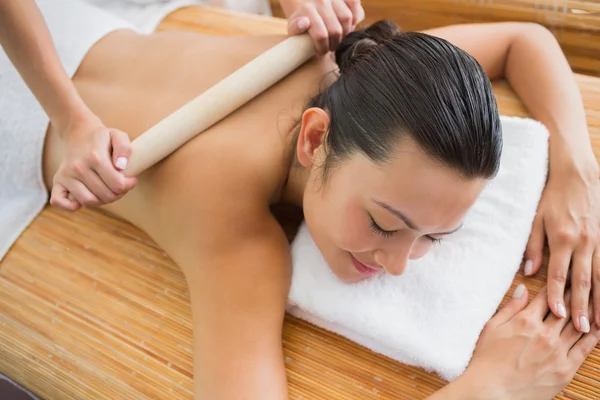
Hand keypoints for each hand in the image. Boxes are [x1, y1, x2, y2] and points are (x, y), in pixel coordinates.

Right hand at [50, 116, 136, 210]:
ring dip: (102, 201)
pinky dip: (70, 206)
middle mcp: (78, 167)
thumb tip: (121, 166)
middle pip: (105, 196)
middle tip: (120, 186)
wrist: (79, 134)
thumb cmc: (102, 139)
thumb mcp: (118, 136)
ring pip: (89, 201)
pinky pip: (59, 201)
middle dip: (118, 194)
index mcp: (95, 157)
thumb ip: (124, 148)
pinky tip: (81, 202)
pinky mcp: (58, 181)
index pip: (117, 185)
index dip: (128, 185)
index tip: (130, 180)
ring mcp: (66, 175)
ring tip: (107, 190)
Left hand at [287, 0, 364, 54]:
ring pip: (347, 18)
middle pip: (335, 30)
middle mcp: (321, 0)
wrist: (306, 4)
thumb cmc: (301, 21)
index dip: (323, 48)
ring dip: (346, 32)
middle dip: (334, 43)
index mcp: (307, 10)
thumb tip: (305, 23)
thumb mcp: (293, 28)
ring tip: (339, 38)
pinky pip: (354, 3)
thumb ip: (295, 28)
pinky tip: (349, 25)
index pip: (320, 35)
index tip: (322, 52)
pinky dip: (356, 16)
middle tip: (331, 47)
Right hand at [461, 285, 599, 399]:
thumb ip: (510, 307)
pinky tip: (597, 327)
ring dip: (588, 311)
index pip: (547, 297)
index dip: (558, 284)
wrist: (492, 391)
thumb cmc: (487, 359)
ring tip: (594, 301)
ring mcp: (557, 352)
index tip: (566, 276)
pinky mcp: (565, 369)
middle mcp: (544, 333)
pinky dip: (593, 335)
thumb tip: (524, 288)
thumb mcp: (492, 327)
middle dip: (575, 294)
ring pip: (578, 325)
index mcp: (526, 320)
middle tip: (582, 284)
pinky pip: (585, 348)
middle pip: (566, 308)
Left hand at [524, 166, 599, 331]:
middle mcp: (583, 243)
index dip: (558, 296)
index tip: (558, 315)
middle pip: (583, 281)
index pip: (560, 275)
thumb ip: (533, 247)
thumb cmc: (553, 198)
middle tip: (583, 328)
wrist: (577, 177)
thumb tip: (528, 272)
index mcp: (562, 239)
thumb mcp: (536, 219)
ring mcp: (598, 242)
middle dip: (583, 306)